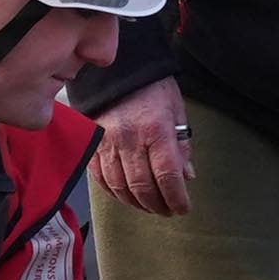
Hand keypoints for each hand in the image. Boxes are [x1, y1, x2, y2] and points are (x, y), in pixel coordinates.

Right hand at [91, 78, 192, 216]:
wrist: (118, 69)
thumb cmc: (153, 88)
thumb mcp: (176, 111)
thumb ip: (181, 145)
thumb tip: (186, 176)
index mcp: (155, 129)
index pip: (167, 175)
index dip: (176, 198)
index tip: (182, 208)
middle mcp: (129, 138)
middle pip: (143, 187)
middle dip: (158, 205)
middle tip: (167, 210)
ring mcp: (107, 142)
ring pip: (121, 186)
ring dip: (137, 203)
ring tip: (150, 206)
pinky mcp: (92, 144)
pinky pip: (101, 177)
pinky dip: (115, 192)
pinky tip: (127, 196)